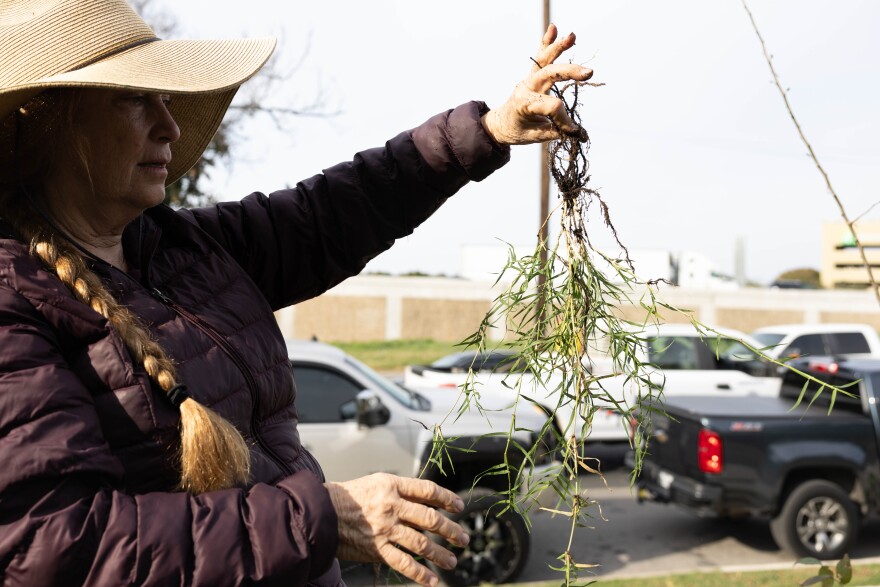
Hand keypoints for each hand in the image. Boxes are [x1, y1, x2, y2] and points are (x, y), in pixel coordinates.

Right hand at [325, 473, 468, 586]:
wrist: (321, 514)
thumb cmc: (350, 497)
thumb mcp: (376, 482)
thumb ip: (401, 491)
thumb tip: (428, 501)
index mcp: (392, 486)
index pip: (428, 490)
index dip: (447, 498)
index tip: (459, 507)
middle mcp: (391, 506)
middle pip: (430, 518)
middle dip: (451, 530)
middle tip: (464, 538)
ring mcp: (385, 529)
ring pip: (421, 543)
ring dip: (440, 554)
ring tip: (452, 561)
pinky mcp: (377, 549)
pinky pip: (403, 563)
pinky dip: (420, 573)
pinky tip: (432, 580)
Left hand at [481, 24, 592, 144]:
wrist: (500, 123)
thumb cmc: (517, 131)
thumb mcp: (533, 136)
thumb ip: (553, 132)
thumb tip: (575, 131)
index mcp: (524, 104)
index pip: (552, 107)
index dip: (564, 119)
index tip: (571, 131)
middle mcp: (526, 88)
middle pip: (549, 74)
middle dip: (569, 72)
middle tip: (589, 73)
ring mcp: (529, 79)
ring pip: (544, 60)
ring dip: (558, 47)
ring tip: (572, 36)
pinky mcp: (532, 75)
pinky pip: (540, 56)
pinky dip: (547, 42)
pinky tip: (554, 27)